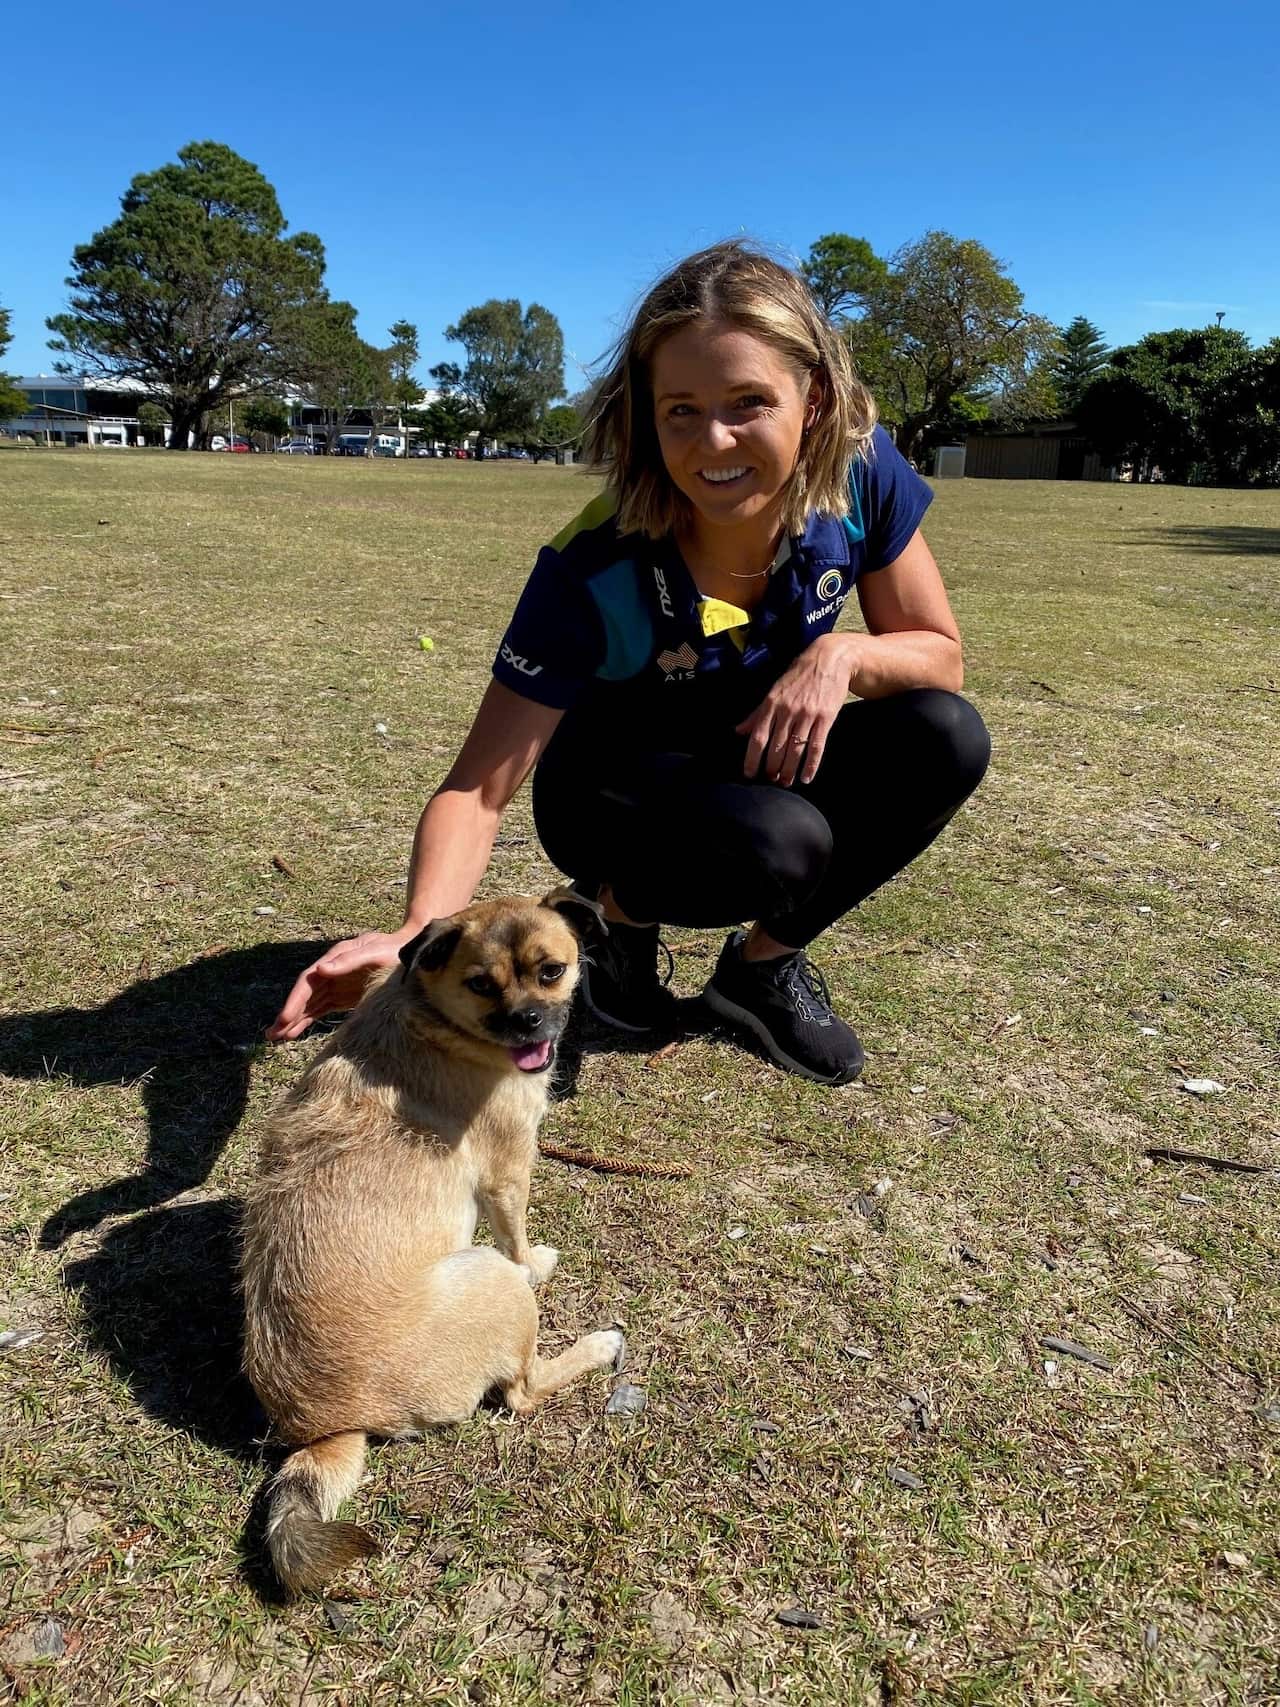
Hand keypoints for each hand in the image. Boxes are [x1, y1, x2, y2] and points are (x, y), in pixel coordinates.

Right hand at [267, 928, 415, 1040]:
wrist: (412, 953)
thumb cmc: (395, 950)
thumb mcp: (375, 952)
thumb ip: (349, 960)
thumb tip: (321, 969)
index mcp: (336, 957)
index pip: (308, 980)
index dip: (295, 1000)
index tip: (285, 1018)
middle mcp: (331, 970)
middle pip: (304, 994)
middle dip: (288, 1014)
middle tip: (272, 1034)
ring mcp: (336, 983)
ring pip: (308, 1004)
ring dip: (292, 1020)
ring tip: (275, 1037)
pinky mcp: (342, 995)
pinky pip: (319, 1009)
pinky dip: (306, 1021)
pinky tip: (293, 1033)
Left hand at [736, 634, 857, 786]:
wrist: (829, 659)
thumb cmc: (798, 675)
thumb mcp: (774, 690)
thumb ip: (757, 713)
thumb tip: (739, 730)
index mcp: (771, 703)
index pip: (758, 737)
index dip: (752, 758)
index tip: (749, 773)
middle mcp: (787, 711)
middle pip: (776, 747)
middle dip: (771, 768)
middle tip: (770, 781)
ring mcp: (807, 715)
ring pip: (795, 750)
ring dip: (789, 770)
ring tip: (785, 782)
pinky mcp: (826, 718)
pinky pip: (817, 746)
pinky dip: (811, 765)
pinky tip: (806, 777)